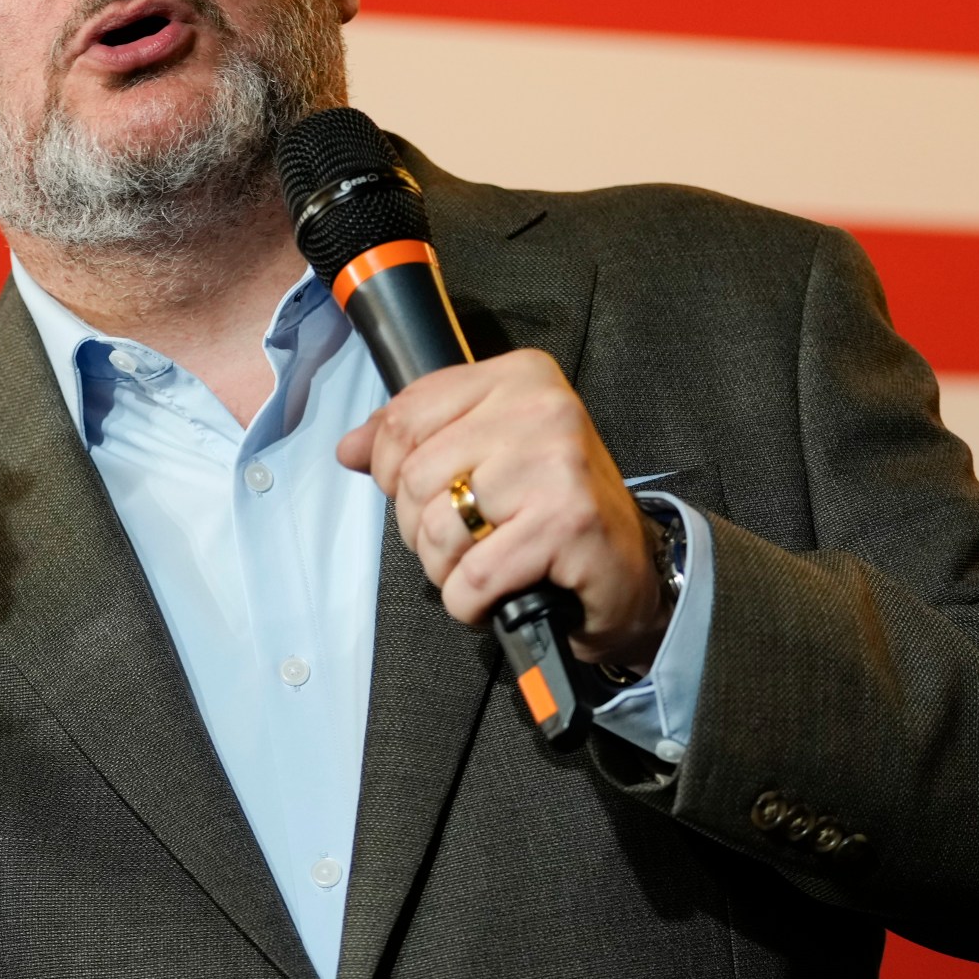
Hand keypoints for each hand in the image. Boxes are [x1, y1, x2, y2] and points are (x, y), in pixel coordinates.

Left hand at [337, 349, 669, 669]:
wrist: (629, 570)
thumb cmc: (551, 509)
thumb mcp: (484, 454)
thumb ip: (415, 441)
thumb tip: (349, 447)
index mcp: (519, 376)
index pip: (405, 416)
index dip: (390, 470)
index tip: (423, 496)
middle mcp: (542, 408)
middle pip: (414, 476)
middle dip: (420, 528)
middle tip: (464, 542)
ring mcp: (557, 463)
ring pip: (436, 528)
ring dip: (445, 569)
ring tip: (482, 567)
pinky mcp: (566, 523)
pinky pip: (472, 576)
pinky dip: (469, 602)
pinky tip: (496, 596)